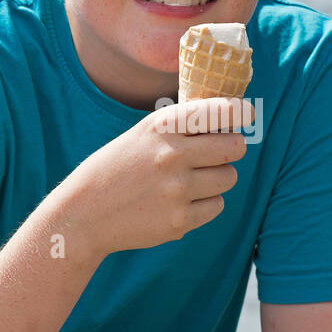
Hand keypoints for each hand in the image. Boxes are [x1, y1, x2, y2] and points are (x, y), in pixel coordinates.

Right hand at [65, 96, 254, 255]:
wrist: (83, 213)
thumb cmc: (117, 167)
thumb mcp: (143, 133)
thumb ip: (183, 125)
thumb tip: (232, 117)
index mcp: (163, 126)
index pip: (221, 111)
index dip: (241, 112)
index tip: (247, 114)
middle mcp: (172, 155)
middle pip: (235, 146)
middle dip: (232, 148)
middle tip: (219, 152)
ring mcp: (177, 190)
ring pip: (229, 177)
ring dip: (219, 177)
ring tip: (195, 179)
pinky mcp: (179, 221)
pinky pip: (217, 206)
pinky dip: (206, 203)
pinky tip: (184, 200)